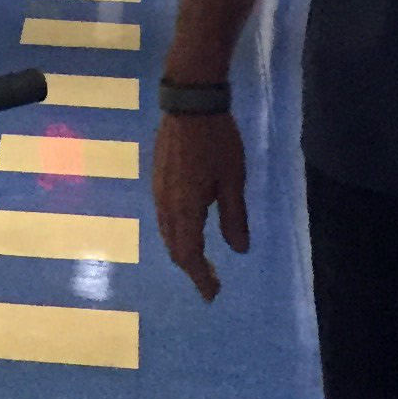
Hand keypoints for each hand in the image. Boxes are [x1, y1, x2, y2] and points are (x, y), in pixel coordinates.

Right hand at [152, 113, 248, 301]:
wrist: (189, 103)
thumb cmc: (217, 141)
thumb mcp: (233, 180)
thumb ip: (234, 217)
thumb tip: (239, 251)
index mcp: (185, 208)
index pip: (190, 254)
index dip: (201, 277)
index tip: (213, 294)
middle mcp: (165, 205)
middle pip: (174, 247)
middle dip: (191, 268)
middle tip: (211, 282)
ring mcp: (158, 192)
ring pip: (166, 233)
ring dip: (183, 251)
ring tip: (201, 262)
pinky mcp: (158, 180)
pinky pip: (163, 218)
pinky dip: (176, 234)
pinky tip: (189, 230)